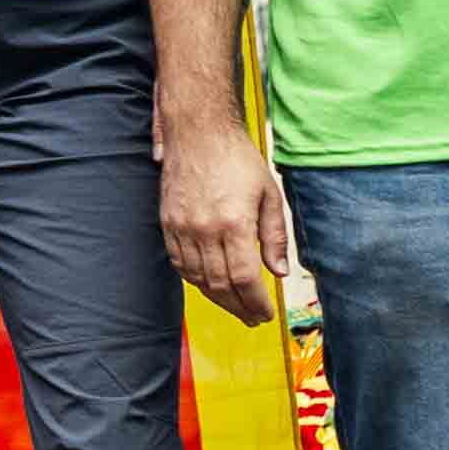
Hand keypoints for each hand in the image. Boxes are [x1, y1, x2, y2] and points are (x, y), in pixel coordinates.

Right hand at [159, 126, 292, 325]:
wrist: (198, 131)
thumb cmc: (237, 159)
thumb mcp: (269, 195)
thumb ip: (274, 236)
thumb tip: (280, 272)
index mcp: (234, 222)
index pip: (244, 278)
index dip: (255, 302)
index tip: (265, 313)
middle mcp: (204, 229)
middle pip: (220, 285)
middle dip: (239, 307)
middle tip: (253, 318)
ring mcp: (182, 227)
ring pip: (198, 278)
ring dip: (218, 299)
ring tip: (235, 306)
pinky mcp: (167, 222)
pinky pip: (179, 263)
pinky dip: (195, 280)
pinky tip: (210, 284)